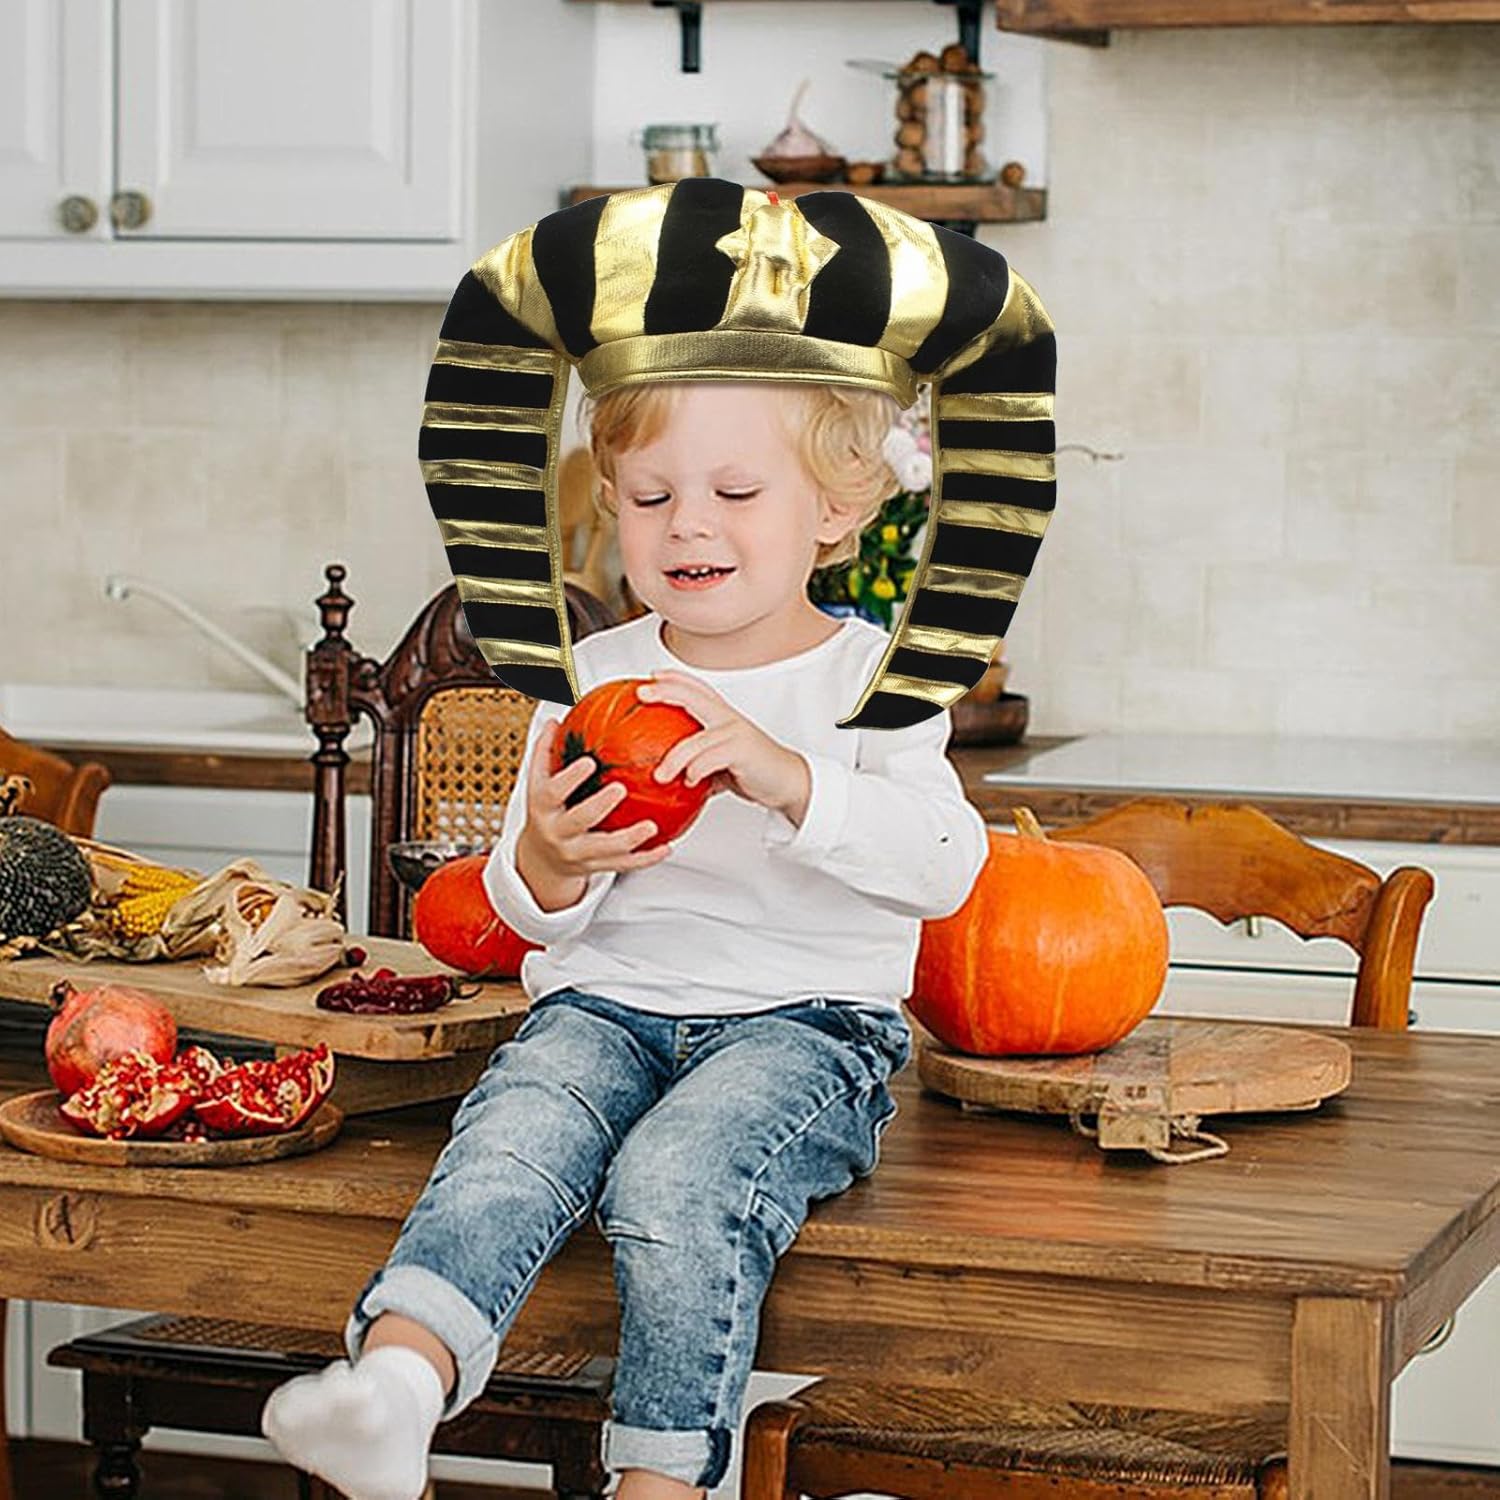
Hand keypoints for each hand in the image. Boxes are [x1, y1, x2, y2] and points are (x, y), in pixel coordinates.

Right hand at [518, 719, 673, 884]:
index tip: (588, 762)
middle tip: (619, 789)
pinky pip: (623, 865)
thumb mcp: (539, 783)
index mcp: (543, 808)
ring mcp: (576, 853)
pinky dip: (646, 858)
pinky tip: (665, 847)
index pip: (552, 792)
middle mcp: (557, 832)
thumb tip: (555, 721)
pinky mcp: (594, 867)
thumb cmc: (546, 811)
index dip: (569, 778)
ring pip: (604, 850)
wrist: (541, 860)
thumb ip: (546, 752)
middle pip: (578, 820)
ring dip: (629, 839)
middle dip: (598, 806)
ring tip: (650, 826)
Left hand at [636, 671, 811, 823]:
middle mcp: (728, 719)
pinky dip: (695, 771)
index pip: (697, 688)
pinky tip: (690, 782)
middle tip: (641, 694)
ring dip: (673, 759)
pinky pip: (710, 759)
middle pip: (693, 697)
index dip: (675, 677)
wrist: (788, 783)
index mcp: (723, 716)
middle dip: (665, 691)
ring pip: (695, 740)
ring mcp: (735, 733)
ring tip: (660, 776)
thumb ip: (696, 760)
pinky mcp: (742, 751)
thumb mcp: (719, 761)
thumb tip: (665, 772)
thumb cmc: (753, 771)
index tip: (652, 675)